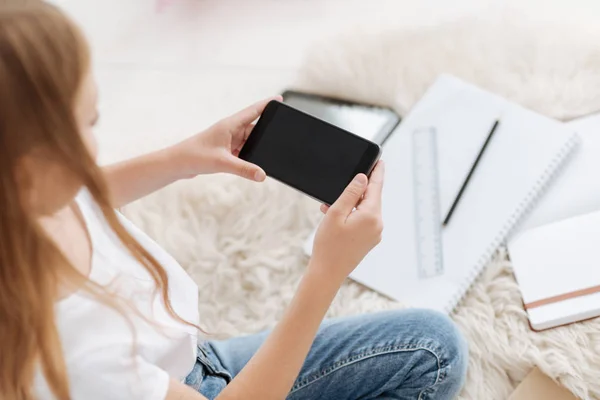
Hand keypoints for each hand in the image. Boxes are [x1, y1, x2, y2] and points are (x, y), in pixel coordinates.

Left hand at [173, 96, 281, 180]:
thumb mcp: (223, 163)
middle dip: (265, 135)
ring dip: (255, 149)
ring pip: (249, 142)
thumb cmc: (195, 156)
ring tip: (262, 157)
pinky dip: (248, 157)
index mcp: (230, 124)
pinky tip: (251, 165)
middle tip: (275, 142)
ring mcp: (229, 140)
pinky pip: (243, 151)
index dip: (267, 105)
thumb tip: (263, 175)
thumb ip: (244, 169)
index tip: (279, 100)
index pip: (253, 111)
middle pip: (255, 129)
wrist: (177, 164)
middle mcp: (231, 130)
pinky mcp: (226, 150)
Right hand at [310, 161, 384, 283]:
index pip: (376, 187)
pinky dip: (352, 215)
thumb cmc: (328, 245)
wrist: (327, 273)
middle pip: (371, 198)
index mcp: (371, 215)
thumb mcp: (336, 213)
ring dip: (351, 205)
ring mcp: (374, 234)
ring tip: (331, 207)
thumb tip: (363, 178)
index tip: (380, 161)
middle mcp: (377, 225)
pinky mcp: (369, 241)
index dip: (377, 172)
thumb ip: (351, 193)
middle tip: (342, 185)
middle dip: (357, 191)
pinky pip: (363, 221)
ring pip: (365, 210)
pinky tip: (336, 218)